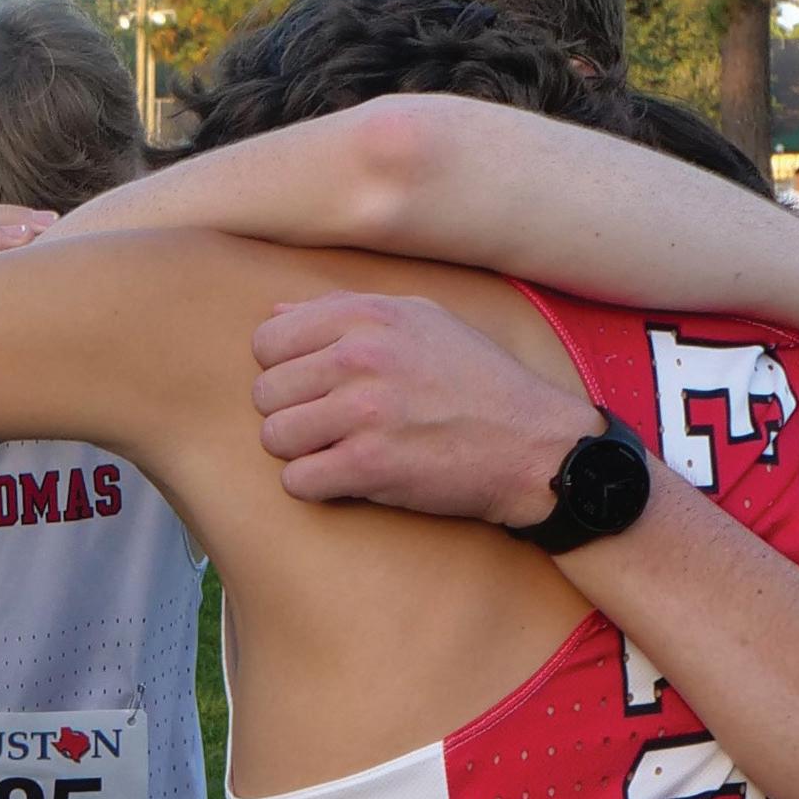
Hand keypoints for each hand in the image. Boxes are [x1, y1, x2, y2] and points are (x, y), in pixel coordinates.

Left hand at [250, 288, 592, 520]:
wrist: (533, 445)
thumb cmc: (477, 382)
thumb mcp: (422, 321)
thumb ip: (345, 312)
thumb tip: (274, 316)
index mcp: (369, 317)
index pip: (268, 341)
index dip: (284, 370)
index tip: (313, 387)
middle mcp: (361, 358)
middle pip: (265, 393)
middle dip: (291, 414)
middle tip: (329, 426)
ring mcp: (364, 412)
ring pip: (274, 437)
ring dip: (301, 452)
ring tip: (339, 451)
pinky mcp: (370, 465)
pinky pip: (297, 480)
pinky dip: (316, 486)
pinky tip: (348, 478)